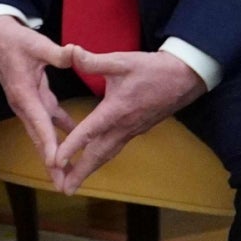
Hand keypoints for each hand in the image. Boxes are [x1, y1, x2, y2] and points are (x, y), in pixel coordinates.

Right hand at [0, 15, 76, 172]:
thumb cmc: (14, 39)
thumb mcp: (36, 44)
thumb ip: (57, 53)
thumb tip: (76, 54)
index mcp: (24, 93)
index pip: (40, 123)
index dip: (49, 144)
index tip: (57, 164)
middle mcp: (23, 104)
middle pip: (38, 138)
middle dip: (51, 162)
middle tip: (62, 185)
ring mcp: (27, 103)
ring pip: (42, 133)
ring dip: (54, 154)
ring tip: (67, 175)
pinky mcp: (32, 99)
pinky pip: (47, 121)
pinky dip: (59, 133)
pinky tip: (75, 140)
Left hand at [49, 49, 204, 192]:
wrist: (184, 78)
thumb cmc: (152, 69)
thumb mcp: (121, 60)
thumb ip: (93, 60)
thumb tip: (69, 51)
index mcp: (116, 110)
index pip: (89, 132)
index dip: (71, 147)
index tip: (55, 161)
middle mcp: (124, 126)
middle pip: (98, 154)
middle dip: (80, 172)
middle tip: (63, 189)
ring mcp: (131, 130)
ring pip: (107, 154)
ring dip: (90, 169)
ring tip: (73, 183)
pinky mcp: (136, 130)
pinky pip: (114, 148)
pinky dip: (100, 158)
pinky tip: (91, 161)